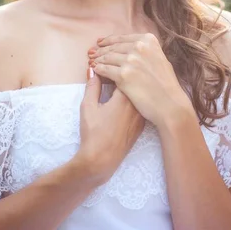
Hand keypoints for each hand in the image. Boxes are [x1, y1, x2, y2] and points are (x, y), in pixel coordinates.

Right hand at [76, 70, 144, 184]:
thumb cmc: (93, 132)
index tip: (100, 69)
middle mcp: (137, 106)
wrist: (102, 160)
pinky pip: (138, 107)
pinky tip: (119, 104)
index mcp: (125, 98)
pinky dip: (130, 101)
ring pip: (136, 95)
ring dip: (126, 89)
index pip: (121, 75)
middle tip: (105, 76)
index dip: (110, 70)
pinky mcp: (141, 126)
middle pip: (131, 84)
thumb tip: (93, 71)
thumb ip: (92, 86)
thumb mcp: (88, 106)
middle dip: (119, 77)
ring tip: (112, 88)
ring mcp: (141, 117)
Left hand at [88, 33, 193, 128]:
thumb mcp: (160, 59)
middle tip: (92, 53)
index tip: (100, 42)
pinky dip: (98, 69)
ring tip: (92, 62)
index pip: (123, 38)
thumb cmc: (167, 86)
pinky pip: (105, 69)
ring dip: (97, 59)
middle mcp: (139, 47)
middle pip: (113, 47)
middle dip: (101, 50)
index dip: (109, 40)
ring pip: (107, 57)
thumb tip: (132, 48)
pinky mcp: (123, 75)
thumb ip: (146, 51)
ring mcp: (131, 60)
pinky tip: (95, 70)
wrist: (170, 105)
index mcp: (148, 40)